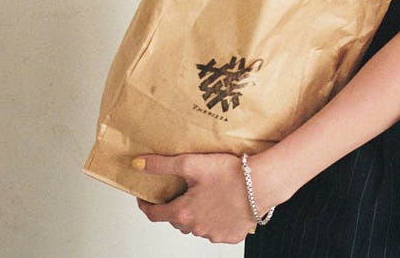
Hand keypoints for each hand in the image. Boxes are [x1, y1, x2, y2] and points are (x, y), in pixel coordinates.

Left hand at [133, 152, 264, 244]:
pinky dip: (215, 219)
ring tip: (206, 194)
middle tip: (183, 189)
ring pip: (197, 225)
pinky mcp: (230, 235)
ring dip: (196, 213)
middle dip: (176, 206)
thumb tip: (138, 164)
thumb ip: (162, 165)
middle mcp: (196, 228)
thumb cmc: (229, 173)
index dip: (147, 205)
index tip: (145, 198)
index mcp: (184, 212)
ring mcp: (213, 234)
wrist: (261, 184)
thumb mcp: (191, 163)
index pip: (155, 214)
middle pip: (178, 219)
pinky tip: (222, 204)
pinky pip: (216, 230)